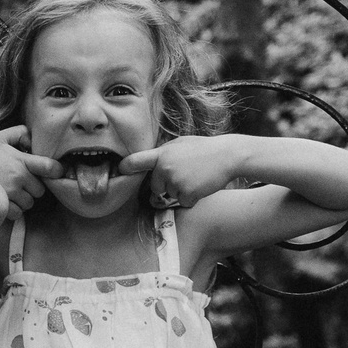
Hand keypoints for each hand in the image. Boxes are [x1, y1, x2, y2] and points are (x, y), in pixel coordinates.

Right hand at [0, 126, 59, 214]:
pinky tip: (4, 202)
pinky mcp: (2, 206)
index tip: (54, 174)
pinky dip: (12, 211)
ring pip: (29, 204)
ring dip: (23, 201)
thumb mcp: (1, 137)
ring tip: (10, 192)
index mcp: (21, 160)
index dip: (56, 172)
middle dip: (32, 189)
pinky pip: (17, 213)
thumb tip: (35, 140)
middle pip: (40, 191)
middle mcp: (18, 176)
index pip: (49, 167)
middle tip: (20, 184)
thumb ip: (20, 133)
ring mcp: (10, 192)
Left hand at [117, 135, 238, 209]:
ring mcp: (174, 182)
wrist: (228, 155)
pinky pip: (183, 203)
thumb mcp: (181, 144)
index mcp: (162, 153)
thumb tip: (150, 165)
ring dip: (181, 192)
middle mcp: (164, 168)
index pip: (136, 161)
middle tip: (186, 174)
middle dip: (167, 186)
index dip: (126, 168)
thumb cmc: (205, 149)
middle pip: (155, 187)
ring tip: (195, 177)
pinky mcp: (186, 194)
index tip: (119, 171)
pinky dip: (192, 199)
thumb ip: (164, 154)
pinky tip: (201, 185)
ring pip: (170, 196)